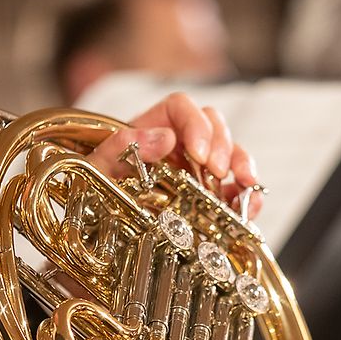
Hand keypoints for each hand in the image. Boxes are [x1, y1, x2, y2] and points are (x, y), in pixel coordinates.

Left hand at [86, 92, 262, 219]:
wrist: (93, 232)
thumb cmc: (90, 193)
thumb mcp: (95, 169)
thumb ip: (119, 148)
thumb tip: (164, 137)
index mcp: (150, 127)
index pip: (180, 107)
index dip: (194, 123)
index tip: (197, 150)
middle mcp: (178, 143)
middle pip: (213, 124)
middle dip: (222, 145)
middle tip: (217, 172)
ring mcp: (196, 170)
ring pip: (230, 152)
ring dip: (242, 165)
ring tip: (245, 184)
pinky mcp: (208, 197)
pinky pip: (235, 190)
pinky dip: (247, 196)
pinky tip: (250, 205)